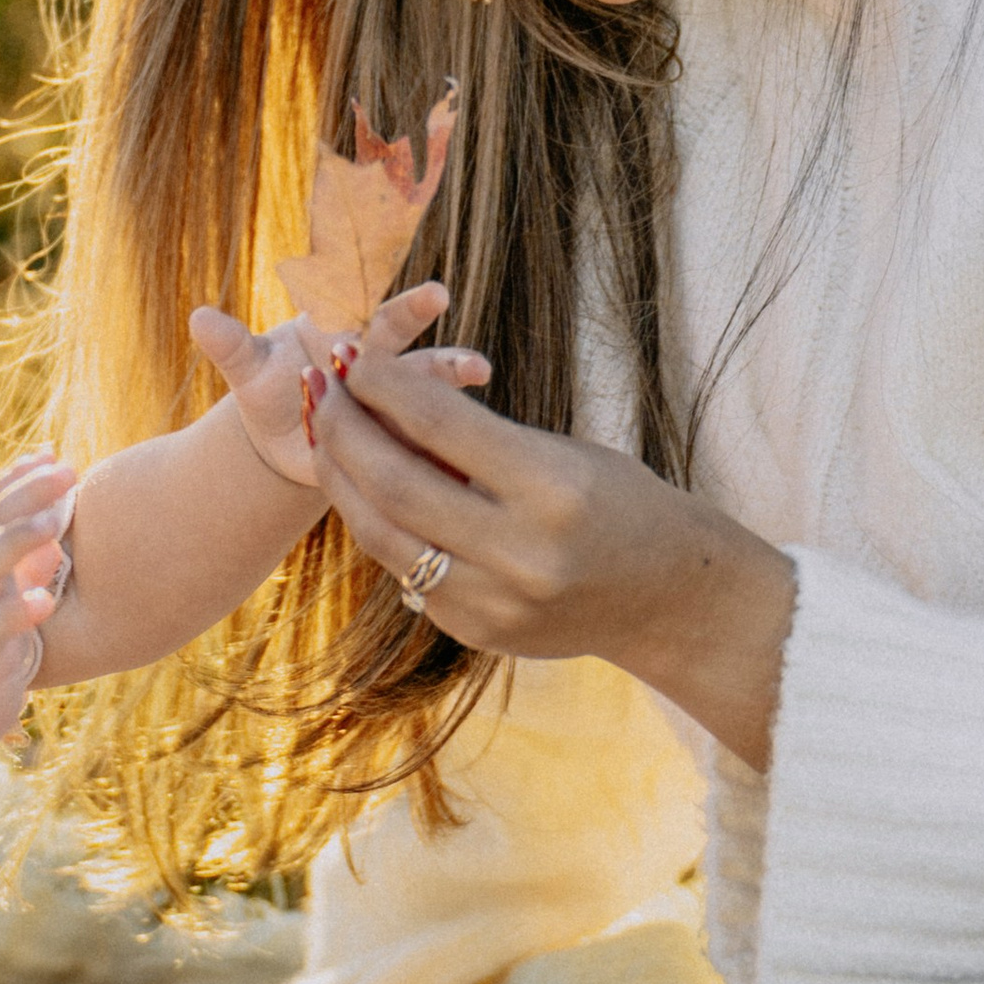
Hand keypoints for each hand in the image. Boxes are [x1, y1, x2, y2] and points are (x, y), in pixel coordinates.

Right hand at [0, 455, 73, 745]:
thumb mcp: (2, 604)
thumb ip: (25, 567)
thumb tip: (54, 534)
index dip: (18, 481)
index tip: (51, 454)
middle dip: (26, 495)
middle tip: (67, 471)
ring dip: (18, 541)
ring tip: (55, 523)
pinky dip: (15, 612)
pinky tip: (44, 601)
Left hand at [192, 283, 479, 489]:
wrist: (286, 441)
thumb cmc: (270, 392)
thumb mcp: (248, 371)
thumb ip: (231, 345)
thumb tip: (197, 317)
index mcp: (339, 331)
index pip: (362, 303)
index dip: (382, 290)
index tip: (421, 283)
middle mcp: (374, 357)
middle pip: (398, 332)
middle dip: (416, 313)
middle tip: (438, 295)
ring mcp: (392, 396)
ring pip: (424, 381)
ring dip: (449, 373)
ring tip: (479, 368)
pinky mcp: (399, 434)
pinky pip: (423, 430)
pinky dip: (445, 433)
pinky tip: (471, 439)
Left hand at [308, 353, 798, 771]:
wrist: (666, 599)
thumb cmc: (618, 503)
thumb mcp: (562, 454)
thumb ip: (476, 439)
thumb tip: (379, 400)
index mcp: (553, 488)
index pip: (440, 423)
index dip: (382, 383)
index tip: (350, 352)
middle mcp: (520, 551)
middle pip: (395, 482)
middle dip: (343, 427)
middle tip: (317, 386)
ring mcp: (493, 601)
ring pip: (381, 533)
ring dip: (340, 478)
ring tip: (322, 432)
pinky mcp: (473, 631)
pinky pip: (403, 568)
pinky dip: (375, 521)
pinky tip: (359, 484)